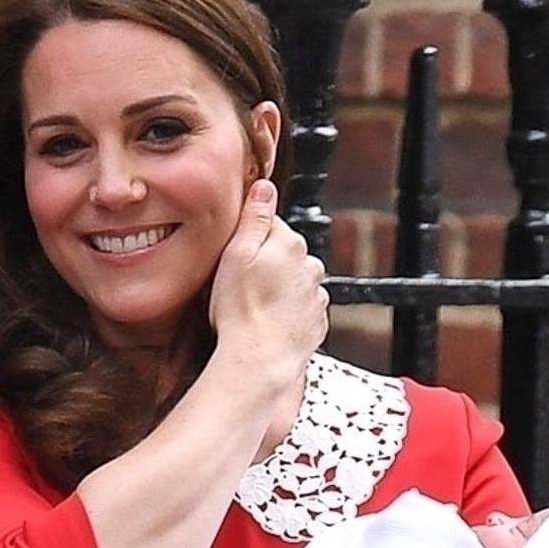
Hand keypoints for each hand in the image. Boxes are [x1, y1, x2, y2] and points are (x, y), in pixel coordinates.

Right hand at [205, 180, 327, 388]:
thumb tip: (265, 187)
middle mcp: (310, 266)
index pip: (268, 225)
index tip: (232, 255)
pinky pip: (298, 307)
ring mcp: (315, 295)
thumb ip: (254, 217)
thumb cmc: (241, 311)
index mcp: (290, 243)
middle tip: (237, 283)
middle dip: (264, 263)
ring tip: (250, 306)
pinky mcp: (316, 321)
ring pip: (291, 281)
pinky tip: (264, 320)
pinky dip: (284, 311)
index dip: (246, 239)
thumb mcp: (236, 254)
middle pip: (282, 253)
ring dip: (275, 288)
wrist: (260, 360)